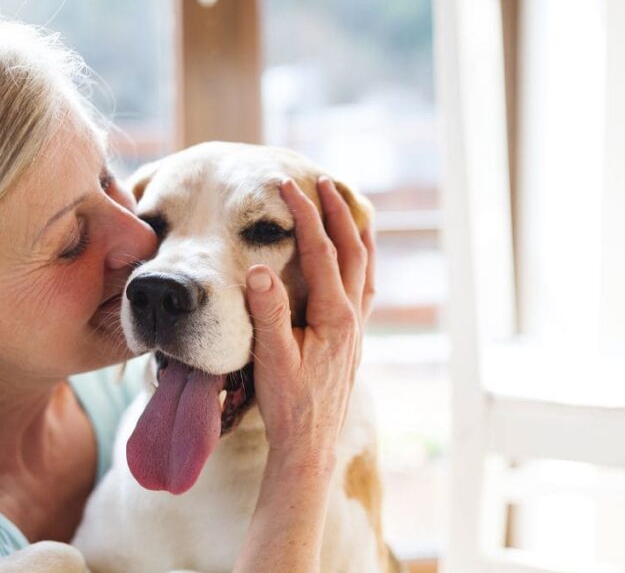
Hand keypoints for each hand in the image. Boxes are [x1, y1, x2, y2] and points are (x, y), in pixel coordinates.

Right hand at [244, 177, 375, 466]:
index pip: (321, 252)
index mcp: (335, 316)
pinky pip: (364, 287)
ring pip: (365, 267)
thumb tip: (259, 269)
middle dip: (337, 212)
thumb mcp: (271, 359)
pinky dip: (361, 262)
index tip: (286, 186)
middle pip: (351, 250)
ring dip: (355, 232)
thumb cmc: (288, 405)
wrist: (309, 445)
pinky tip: (355, 259)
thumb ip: (268, 313)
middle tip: (322, 180)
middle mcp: (352, 317)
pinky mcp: (352, 339)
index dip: (304, 215)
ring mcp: (356, 328)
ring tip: (348, 206)